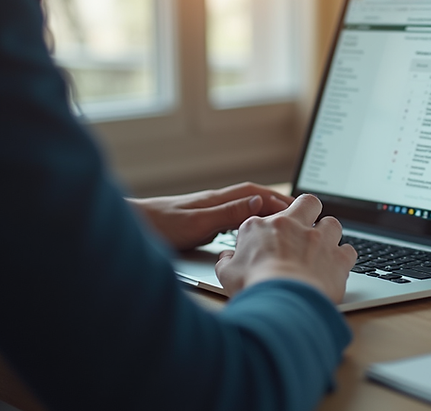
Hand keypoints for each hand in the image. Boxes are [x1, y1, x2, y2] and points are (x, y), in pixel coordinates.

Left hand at [128, 182, 292, 250]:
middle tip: (299, 217)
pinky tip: (249, 236)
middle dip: (276, 206)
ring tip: (281, 227)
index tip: (300, 208)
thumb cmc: (159, 225)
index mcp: (217, 200)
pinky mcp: (199, 224)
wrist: (131, 228)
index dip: (279, 200)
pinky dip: (247, 226)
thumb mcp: (198, 223)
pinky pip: (231, 222)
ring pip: (243, 211)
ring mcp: (207, 212)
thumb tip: (260, 203)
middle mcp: (214, 203)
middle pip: (253, 200)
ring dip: (263, 216)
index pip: (256, 194)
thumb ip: (229, 213)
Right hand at [215, 194, 357, 302]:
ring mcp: (319, 240)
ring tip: (323, 249)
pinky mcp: (338, 258)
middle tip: (305, 228)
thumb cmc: (253, 285)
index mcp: (262, 226)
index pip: (267, 217)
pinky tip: (337, 267)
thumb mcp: (226, 273)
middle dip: (309, 211)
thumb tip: (227, 258)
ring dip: (329, 234)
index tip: (268, 243)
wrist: (283, 299)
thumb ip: (227, 261)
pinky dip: (344, 258)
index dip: (269, 230)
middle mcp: (293, 226)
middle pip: (308, 202)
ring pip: (332, 223)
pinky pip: (349, 250)